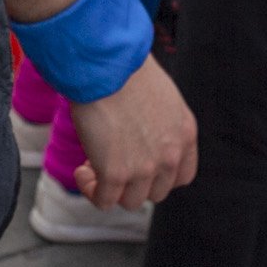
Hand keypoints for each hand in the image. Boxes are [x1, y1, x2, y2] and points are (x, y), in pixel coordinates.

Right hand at [69, 56, 197, 210]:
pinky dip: (91, 190)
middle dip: (134, 181)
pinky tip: (81, 171)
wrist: (105, 64)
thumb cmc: (125, 69)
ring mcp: (144, 168)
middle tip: (112, 161)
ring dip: (112, 188)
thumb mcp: (161, 96)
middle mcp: (170, 155)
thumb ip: (159, 123)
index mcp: (185, 134)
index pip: (182, 176)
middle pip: (156, 192)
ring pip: (131, 201)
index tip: (140, 166)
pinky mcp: (115, 174)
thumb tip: (139, 137)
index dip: (159, 176)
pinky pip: (104, 200)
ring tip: (93, 165)